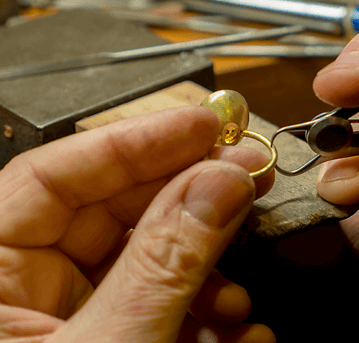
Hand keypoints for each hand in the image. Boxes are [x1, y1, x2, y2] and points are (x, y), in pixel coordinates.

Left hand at [0, 106, 275, 341]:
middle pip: (112, 213)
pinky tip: (235, 329)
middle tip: (247, 178)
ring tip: (239, 295)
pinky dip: (201, 317)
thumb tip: (218, 184)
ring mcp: (63, 322)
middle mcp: (19, 291)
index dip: (135, 141)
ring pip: (143, 264)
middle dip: (191, 202)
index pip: (53, 176)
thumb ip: (166, 263)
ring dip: (206, 275)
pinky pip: (154, 309)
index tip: (205, 125)